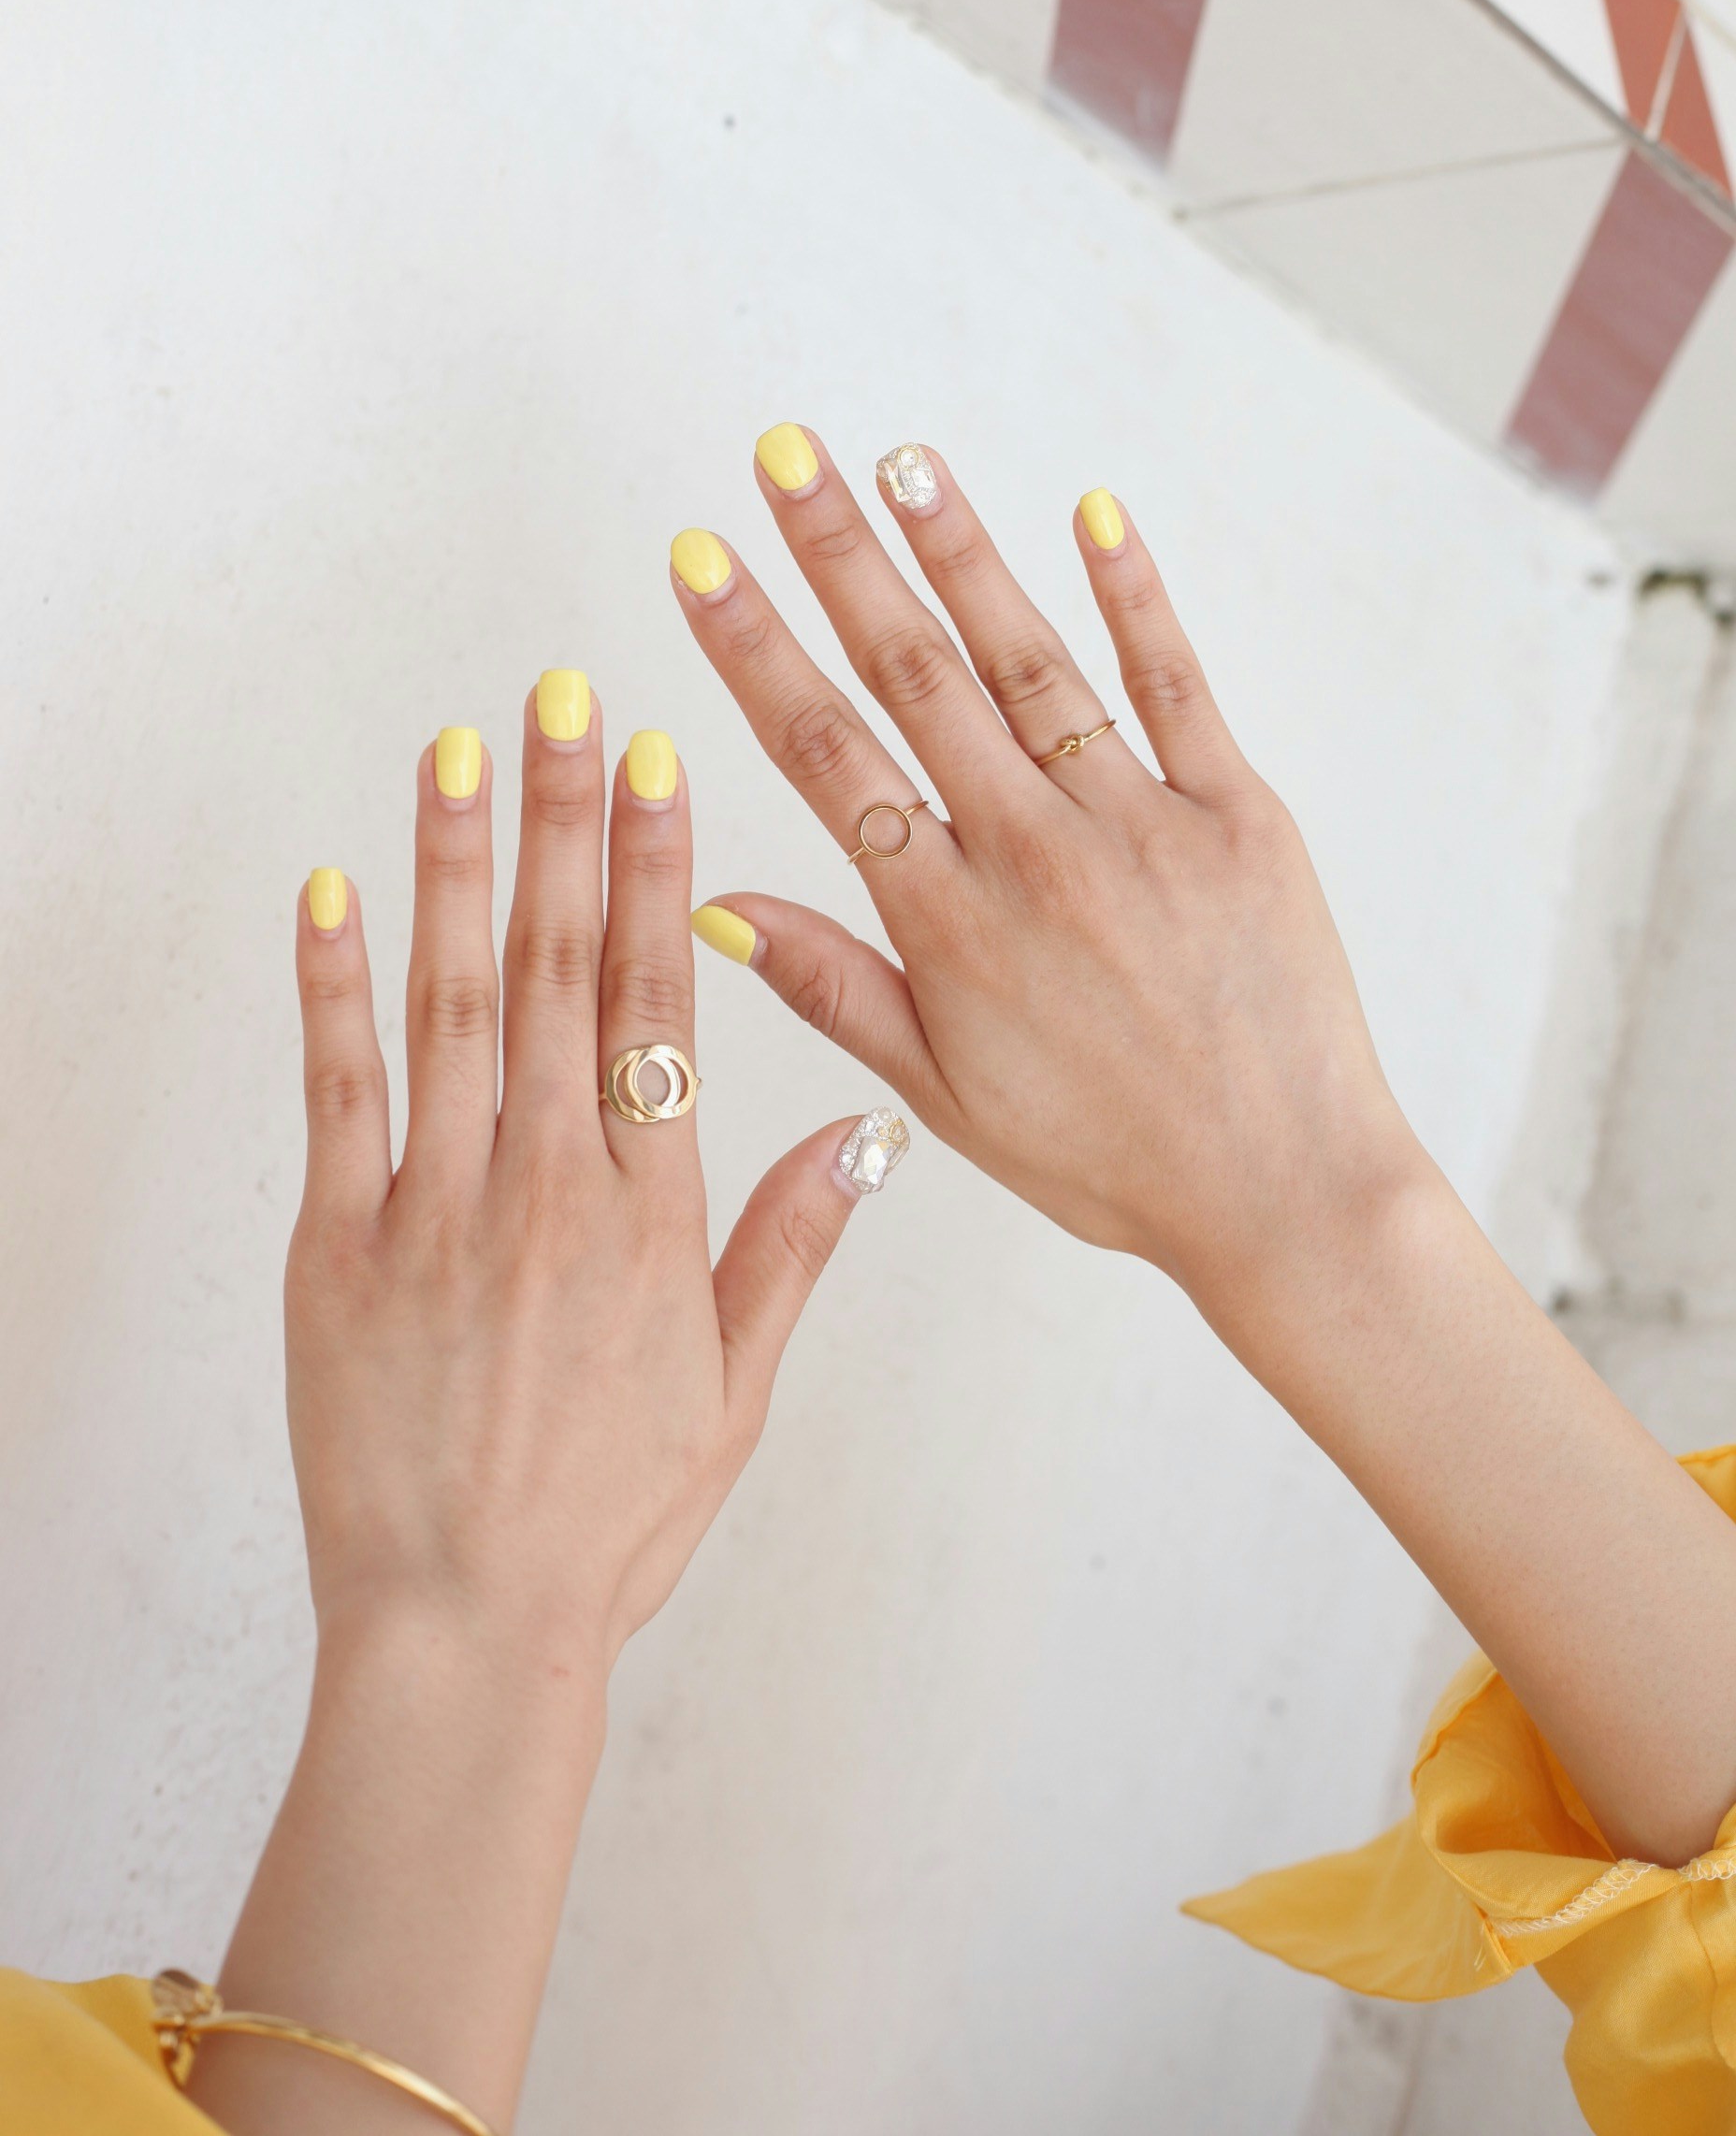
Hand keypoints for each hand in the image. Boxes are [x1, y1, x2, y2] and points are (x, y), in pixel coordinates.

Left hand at [286, 687, 896, 1681]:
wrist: (468, 1627)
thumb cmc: (609, 1521)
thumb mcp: (736, 1392)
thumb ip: (790, 1244)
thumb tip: (866, 1130)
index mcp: (651, 1215)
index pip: (660, 1003)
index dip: (658, 872)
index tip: (661, 770)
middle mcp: (548, 1189)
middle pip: (560, 971)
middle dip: (566, 822)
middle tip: (567, 702)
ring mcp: (436, 1210)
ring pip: (454, 1005)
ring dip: (460, 868)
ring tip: (464, 751)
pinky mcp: (338, 1248)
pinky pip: (336, 1093)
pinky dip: (332, 987)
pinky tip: (335, 891)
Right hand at [676, 436, 1421, 1299]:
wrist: (1288, 1195)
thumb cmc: (1109, 1161)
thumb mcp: (944, 1098)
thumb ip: (834, 988)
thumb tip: (720, 901)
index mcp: (950, 922)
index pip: (826, 753)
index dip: (754, 648)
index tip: (699, 562)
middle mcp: (1034, 853)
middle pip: (914, 676)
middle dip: (835, 555)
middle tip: (779, 456)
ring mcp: (1140, 824)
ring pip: (1031, 660)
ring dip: (960, 553)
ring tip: (898, 461)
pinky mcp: (1238, 813)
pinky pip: (1175, 685)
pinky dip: (1134, 595)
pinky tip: (1092, 511)